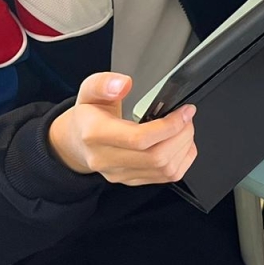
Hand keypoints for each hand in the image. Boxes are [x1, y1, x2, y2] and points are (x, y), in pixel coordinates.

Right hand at [48, 73, 197, 184]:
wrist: (76, 142)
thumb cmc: (88, 116)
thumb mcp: (89, 90)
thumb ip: (104, 83)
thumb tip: (123, 84)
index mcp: (96, 134)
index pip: (138, 138)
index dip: (168, 126)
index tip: (183, 111)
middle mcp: (106, 159)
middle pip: (156, 157)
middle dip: (181, 135)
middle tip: (187, 117)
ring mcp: (120, 174)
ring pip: (165, 169)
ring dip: (184, 147)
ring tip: (184, 128)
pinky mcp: (131, 181)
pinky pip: (166, 178)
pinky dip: (181, 160)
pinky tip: (180, 144)